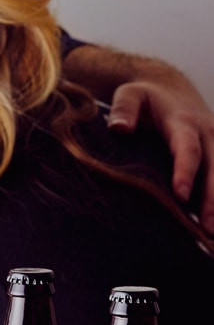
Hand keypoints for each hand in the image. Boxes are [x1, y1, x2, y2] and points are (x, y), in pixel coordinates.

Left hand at [107, 80, 213, 233]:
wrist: (172, 90)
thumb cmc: (145, 98)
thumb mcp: (130, 95)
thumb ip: (124, 109)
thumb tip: (120, 128)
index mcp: (184, 123)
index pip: (187, 149)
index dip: (185, 172)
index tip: (180, 195)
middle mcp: (208, 134)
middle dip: (212, 199)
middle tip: (208, 228)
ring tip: (213, 235)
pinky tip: (212, 229)